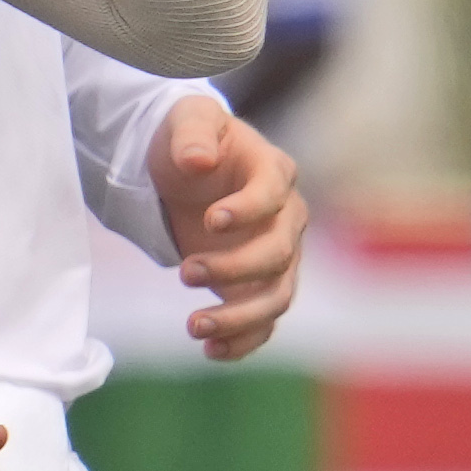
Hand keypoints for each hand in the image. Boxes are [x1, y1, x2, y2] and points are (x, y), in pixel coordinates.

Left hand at [148, 89, 303, 356]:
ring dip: (239, 317)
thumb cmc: (189, 138)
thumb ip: (192, 135)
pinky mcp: (257, 285)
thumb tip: (199, 162)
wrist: (185, 168)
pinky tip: (210, 351)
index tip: (210, 220)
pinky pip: (264, 322)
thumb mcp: (185, 119)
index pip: (274, 195)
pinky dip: (243, 341)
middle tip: (184, 272)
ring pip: (277, 297)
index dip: (247, 211)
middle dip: (233, 269)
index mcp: (273, 171)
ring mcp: (277, 255)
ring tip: (193, 326)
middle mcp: (286, 217)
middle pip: (278, 254)